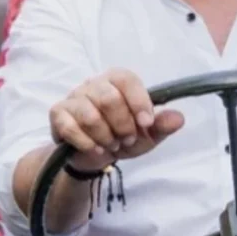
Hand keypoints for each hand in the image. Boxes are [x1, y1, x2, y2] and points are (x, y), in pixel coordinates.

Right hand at [49, 68, 184, 171]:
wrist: (91, 156)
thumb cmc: (120, 137)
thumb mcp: (146, 135)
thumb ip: (162, 126)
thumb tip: (178, 118)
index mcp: (115, 81)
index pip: (126, 79)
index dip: (138, 102)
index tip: (146, 124)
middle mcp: (92, 84)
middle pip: (108, 97)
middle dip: (122, 125)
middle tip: (127, 140)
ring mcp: (73, 98)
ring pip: (90, 116)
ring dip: (106, 137)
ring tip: (111, 145)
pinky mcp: (58, 114)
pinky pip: (70, 128)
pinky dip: (87, 144)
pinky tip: (95, 149)